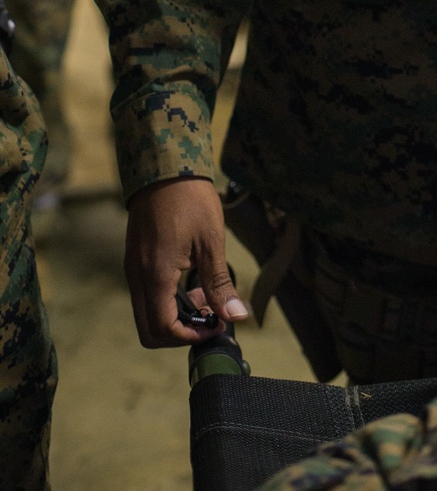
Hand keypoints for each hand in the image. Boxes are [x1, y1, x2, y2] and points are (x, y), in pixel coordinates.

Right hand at [125, 175, 248, 346]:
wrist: (164, 165)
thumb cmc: (190, 199)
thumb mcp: (211, 241)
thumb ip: (219, 283)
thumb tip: (237, 316)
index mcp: (155, 274)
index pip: (163, 329)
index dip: (191, 336)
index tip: (217, 324)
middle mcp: (137, 276)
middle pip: (149, 330)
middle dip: (181, 332)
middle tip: (209, 315)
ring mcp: (133, 268)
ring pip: (146, 313)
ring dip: (174, 315)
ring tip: (204, 292)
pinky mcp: (135, 259)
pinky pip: (146, 295)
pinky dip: (166, 300)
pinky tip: (190, 280)